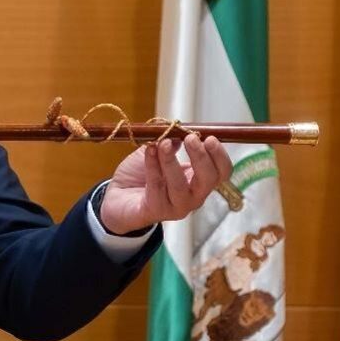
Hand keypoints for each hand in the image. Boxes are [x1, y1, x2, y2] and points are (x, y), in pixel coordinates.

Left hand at [97, 134, 231, 234]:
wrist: (117, 195)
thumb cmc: (143, 174)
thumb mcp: (159, 152)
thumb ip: (171, 141)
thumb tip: (181, 129)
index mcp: (198, 181)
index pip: (222, 173)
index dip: (220, 156)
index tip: (210, 138)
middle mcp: (192, 197)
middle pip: (208, 181)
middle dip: (201, 157)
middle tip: (190, 139)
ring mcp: (175, 207)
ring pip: (180, 186)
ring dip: (172, 161)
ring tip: (164, 143)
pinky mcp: (155, 210)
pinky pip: (156, 187)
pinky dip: (152, 165)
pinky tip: (149, 150)